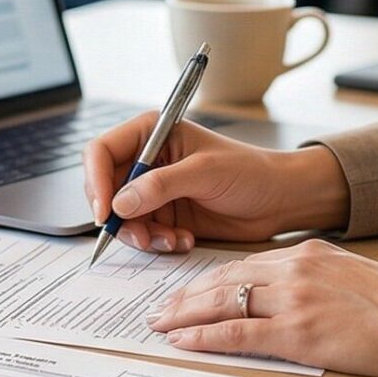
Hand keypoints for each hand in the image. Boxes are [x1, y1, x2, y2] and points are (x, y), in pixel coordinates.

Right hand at [83, 115, 351, 252]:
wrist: (281, 200)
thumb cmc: (250, 172)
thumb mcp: (205, 172)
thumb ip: (160, 186)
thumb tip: (120, 204)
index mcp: (151, 134)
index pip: (101, 152)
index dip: (97, 181)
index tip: (106, 212)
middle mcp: (146, 161)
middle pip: (105, 189)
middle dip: (119, 217)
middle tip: (139, 236)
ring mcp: (153, 190)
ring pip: (122, 217)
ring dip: (141, 234)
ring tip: (170, 239)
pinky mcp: (165, 215)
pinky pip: (143, 233)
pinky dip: (158, 242)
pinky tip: (182, 240)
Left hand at [148, 239, 377, 376]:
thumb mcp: (353, 276)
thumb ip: (318, 278)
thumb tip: (291, 294)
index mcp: (308, 254)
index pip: (244, 264)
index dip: (210, 280)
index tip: (190, 291)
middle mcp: (295, 270)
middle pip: (224, 279)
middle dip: (187, 296)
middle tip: (161, 308)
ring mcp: (293, 300)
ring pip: (222, 303)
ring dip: (185, 315)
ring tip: (161, 324)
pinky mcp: (296, 332)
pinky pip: (236, 333)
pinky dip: (204, 337)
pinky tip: (183, 341)